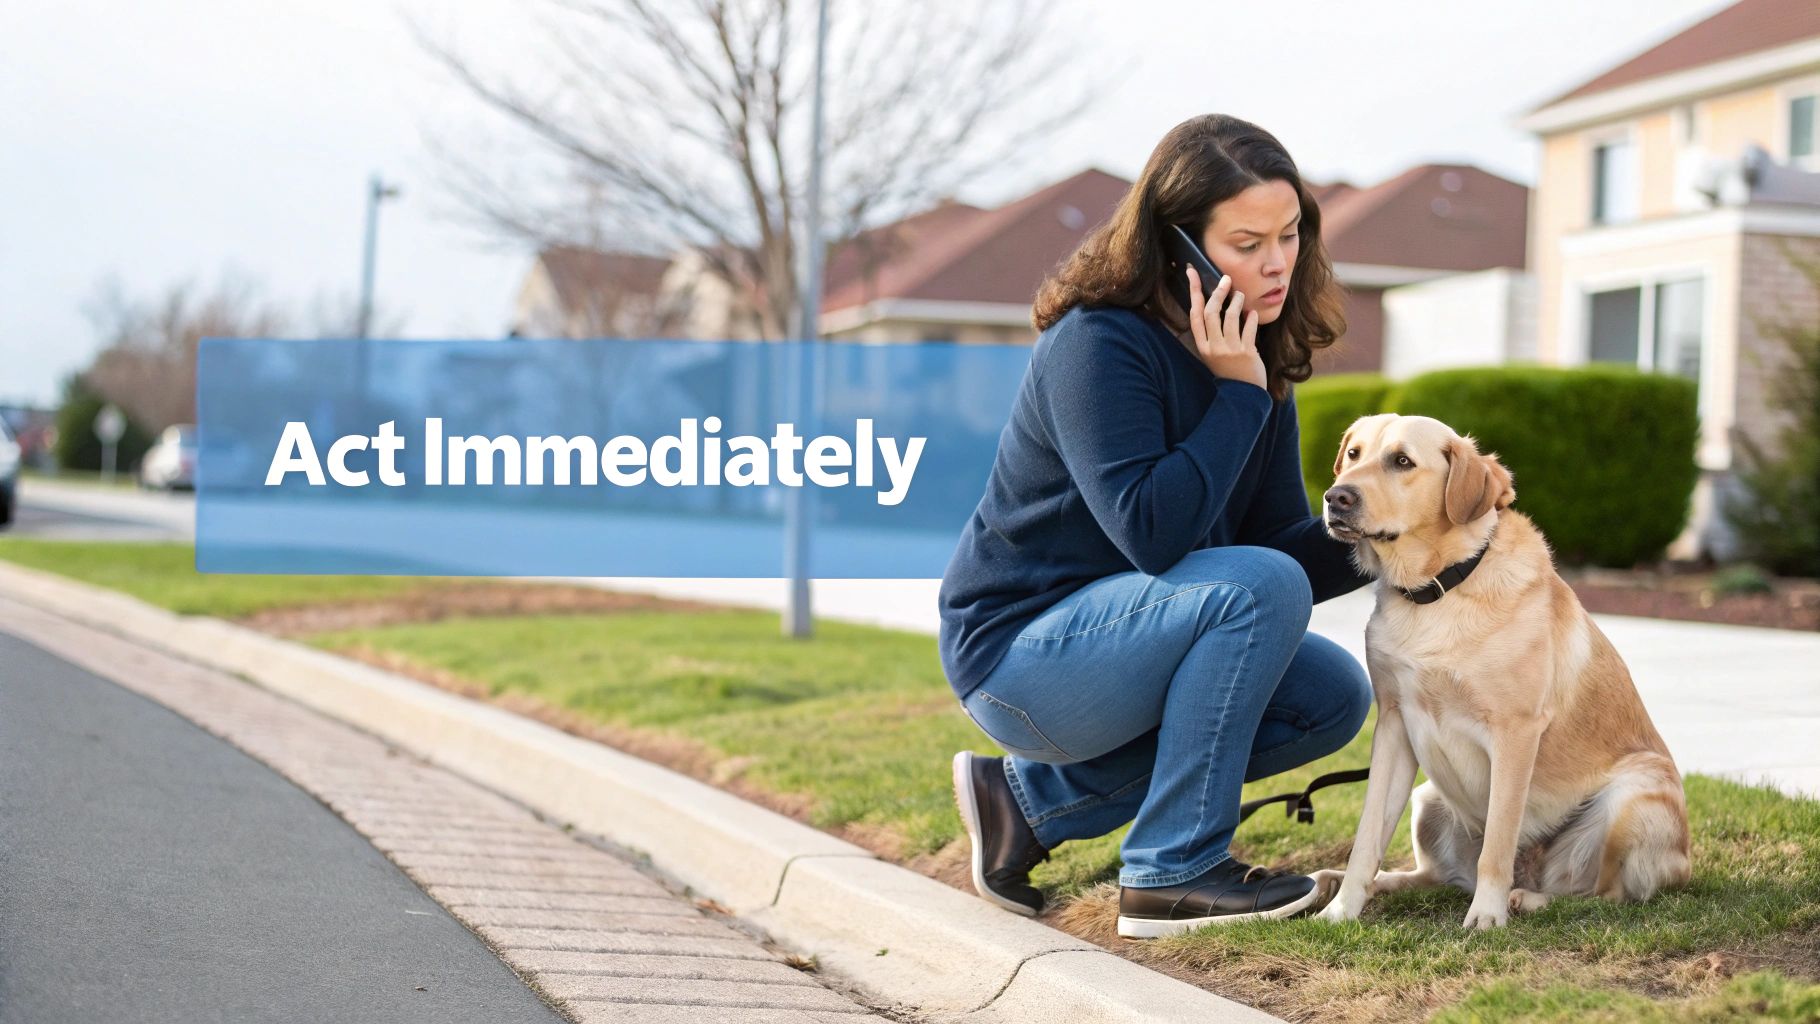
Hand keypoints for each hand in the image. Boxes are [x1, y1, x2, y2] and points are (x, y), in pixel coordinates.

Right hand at [1185, 266, 1265, 389]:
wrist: (1243, 394)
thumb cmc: (1229, 369)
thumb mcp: (1214, 353)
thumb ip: (1213, 332)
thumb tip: (1218, 303)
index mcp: (1202, 346)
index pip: (1194, 314)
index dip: (1193, 291)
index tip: (1192, 273)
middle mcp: (1213, 347)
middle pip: (1211, 312)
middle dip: (1218, 292)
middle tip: (1226, 280)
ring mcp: (1229, 350)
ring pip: (1230, 317)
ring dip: (1236, 302)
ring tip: (1240, 295)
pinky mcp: (1246, 353)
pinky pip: (1248, 329)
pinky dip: (1250, 318)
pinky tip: (1252, 314)